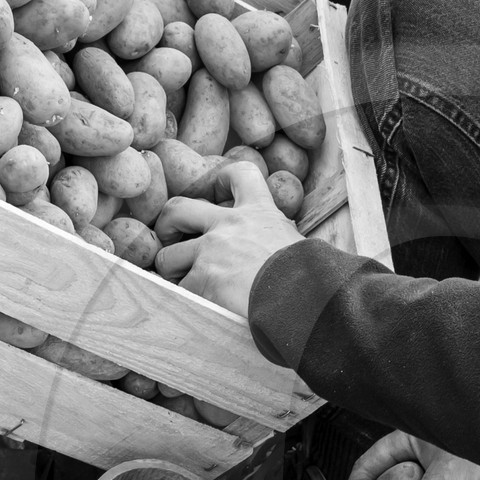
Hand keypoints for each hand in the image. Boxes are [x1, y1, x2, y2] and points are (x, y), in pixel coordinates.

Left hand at [153, 161, 302, 317]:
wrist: (304, 301)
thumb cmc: (312, 279)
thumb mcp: (298, 245)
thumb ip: (277, 241)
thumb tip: (280, 254)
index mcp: (259, 211)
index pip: (238, 174)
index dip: (218, 180)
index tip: (214, 195)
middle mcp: (229, 225)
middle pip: (178, 208)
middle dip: (167, 224)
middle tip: (172, 239)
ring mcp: (212, 251)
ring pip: (168, 255)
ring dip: (171, 270)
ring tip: (182, 282)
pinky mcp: (203, 279)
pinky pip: (181, 289)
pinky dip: (187, 298)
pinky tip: (199, 305)